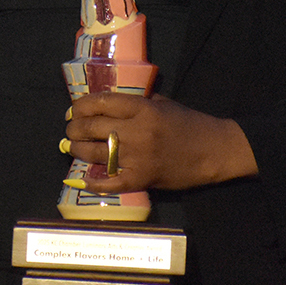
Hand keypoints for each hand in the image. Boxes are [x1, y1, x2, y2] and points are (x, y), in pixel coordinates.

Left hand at [64, 93, 257, 192]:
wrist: (215, 150)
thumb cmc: (190, 123)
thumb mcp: (163, 103)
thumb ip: (137, 101)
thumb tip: (108, 103)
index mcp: (143, 109)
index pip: (102, 103)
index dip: (82, 106)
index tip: (74, 109)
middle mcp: (138, 132)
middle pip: (93, 127)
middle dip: (75, 128)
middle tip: (70, 129)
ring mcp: (139, 157)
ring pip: (96, 153)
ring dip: (79, 150)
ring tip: (73, 147)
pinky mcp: (143, 178)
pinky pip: (112, 183)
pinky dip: (95, 182)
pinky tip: (84, 179)